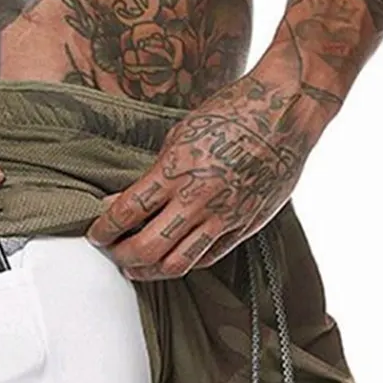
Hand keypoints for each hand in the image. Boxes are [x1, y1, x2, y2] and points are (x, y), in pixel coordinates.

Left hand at [86, 73, 317, 279]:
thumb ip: (155, 172)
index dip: (104, 228)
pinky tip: (170, 259)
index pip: (127, 212)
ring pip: (177, 264)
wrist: (287, 111)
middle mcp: (199, 199)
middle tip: (111, 252)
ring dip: (148, 271)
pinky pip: (207, 257)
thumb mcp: (182, 133)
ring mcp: (224, 217)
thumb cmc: (233, 113)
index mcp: (178, 171)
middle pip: (147, 248)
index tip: (96, 233)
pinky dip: (183, 263)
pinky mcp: (244, 227)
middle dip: (121, 256)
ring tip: (135, 268)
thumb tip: (124, 201)